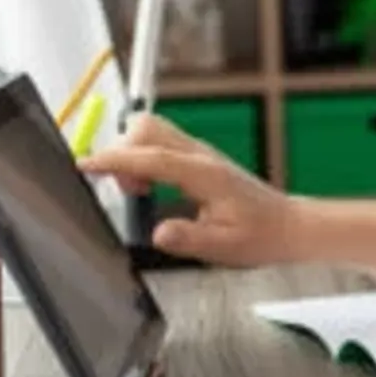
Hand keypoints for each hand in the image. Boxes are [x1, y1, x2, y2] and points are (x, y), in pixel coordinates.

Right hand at [78, 113, 299, 266]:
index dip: (116, 160)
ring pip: (153, 131)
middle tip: (129, 190)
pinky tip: (151, 187)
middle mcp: (201, 156)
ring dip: (132, 154)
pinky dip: (144, 159)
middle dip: (122, 152)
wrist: (288, 225)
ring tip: (140, 191)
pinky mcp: (199, 159)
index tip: (86, 165)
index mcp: (205, 174)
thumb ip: (189, 239)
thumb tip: (158, 234)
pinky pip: (160, 144)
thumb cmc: (261, 235)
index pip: (152, 157)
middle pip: (148, 129)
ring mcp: (200, 154)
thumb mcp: (224, 247)